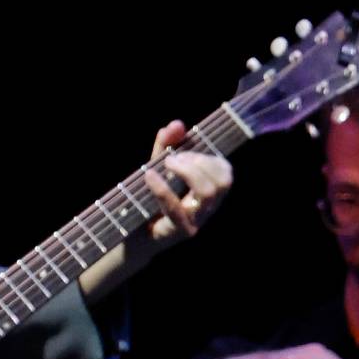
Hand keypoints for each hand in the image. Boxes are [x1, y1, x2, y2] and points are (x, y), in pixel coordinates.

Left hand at [140, 120, 232, 242]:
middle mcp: (208, 208)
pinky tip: (149, 175)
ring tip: (166, 164)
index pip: (226, 173)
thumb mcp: (157, 166)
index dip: (210, 158)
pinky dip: (162, 188)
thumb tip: (177, 124)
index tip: (185, 152)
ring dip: (188, 171)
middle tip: (173, 159)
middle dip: (199, 162)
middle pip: (222, 181)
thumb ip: (167, 144)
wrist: (132, 234)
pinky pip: (177, 208)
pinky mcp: (180, 231)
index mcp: (209, 193)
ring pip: (208, 192)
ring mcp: (197, 221)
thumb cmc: (149, 198)